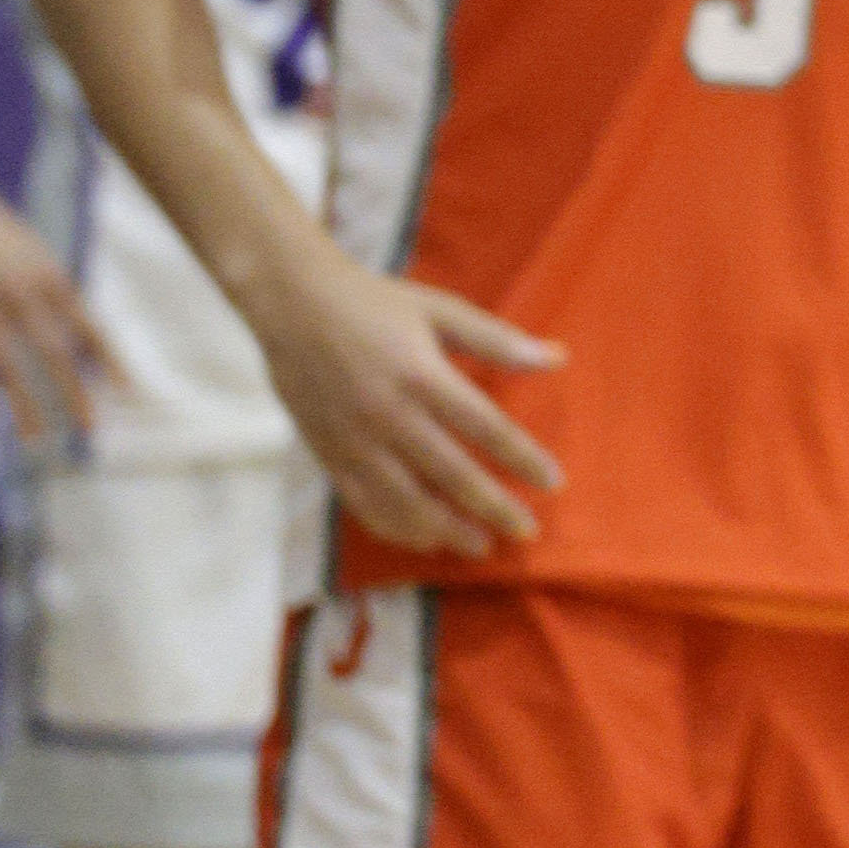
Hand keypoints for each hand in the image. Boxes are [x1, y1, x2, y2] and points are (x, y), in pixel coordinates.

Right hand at [0, 162, 110, 454]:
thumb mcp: (33, 253)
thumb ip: (55, 294)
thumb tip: (81, 339)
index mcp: (49, 277)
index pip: (88, 326)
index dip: (109, 359)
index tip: (129, 392)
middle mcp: (20, 293)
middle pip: (52, 351)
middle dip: (73, 392)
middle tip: (91, 428)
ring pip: (6, 366)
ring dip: (23, 405)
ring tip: (36, 439)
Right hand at [250, 254, 562, 559]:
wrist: (290, 302)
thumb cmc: (373, 301)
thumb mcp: (439, 310)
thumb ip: (497, 341)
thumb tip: (558, 357)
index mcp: (422, 376)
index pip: (486, 429)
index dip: (523, 460)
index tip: (552, 483)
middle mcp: (389, 415)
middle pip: (452, 475)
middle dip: (494, 508)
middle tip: (526, 531)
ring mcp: (355, 439)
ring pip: (406, 502)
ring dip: (447, 530)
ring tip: (479, 546)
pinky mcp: (328, 453)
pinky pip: (364, 504)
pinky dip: (396, 527)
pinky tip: (423, 538)